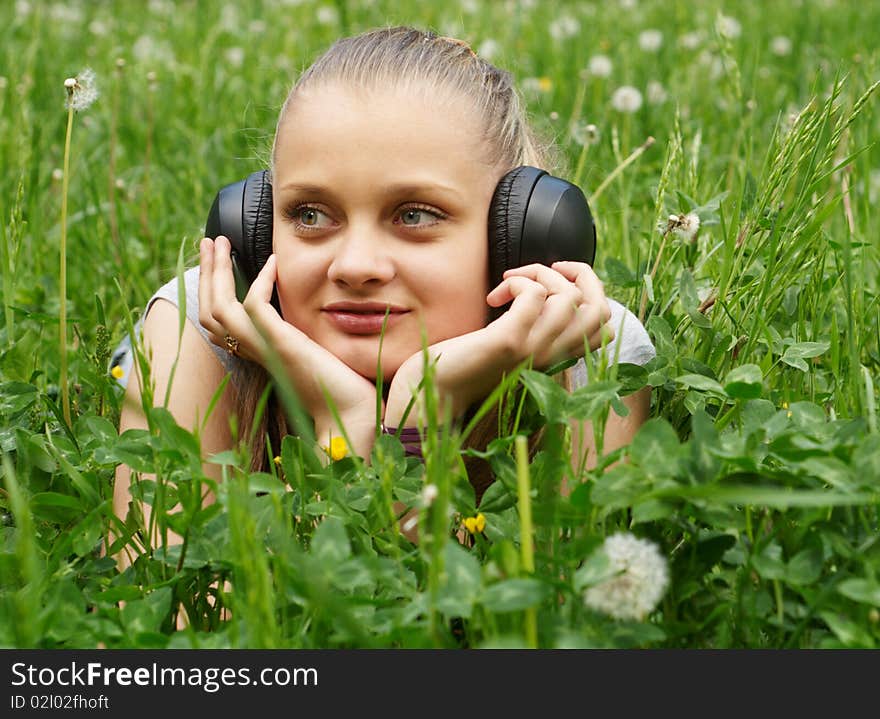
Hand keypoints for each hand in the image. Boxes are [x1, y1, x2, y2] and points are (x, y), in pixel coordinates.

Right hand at [198, 237, 377, 435]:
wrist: (355, 415)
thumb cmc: (347, 390)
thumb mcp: (320, 353)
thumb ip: (308, 335)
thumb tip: (319, 313)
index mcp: (262, 355)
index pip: (221, 326)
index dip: (214, 293)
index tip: (221, 263)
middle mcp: (257, 353)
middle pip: (210, 314)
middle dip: (206, 275)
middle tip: (208, 243)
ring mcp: (267, 350)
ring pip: (219, 309)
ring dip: (216, 272)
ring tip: (219, 242)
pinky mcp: (282, 346)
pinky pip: (254, 308)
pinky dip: (259, 282)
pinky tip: (273, 263)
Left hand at [385, 261, 612, 424]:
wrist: (435, 393)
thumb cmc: (467, 364)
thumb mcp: (513, 344)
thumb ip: (535, 326)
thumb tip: (544, 291)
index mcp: (557, 358)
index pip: (604, 324)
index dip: (590, 290)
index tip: (555, 283)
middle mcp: (553, 357)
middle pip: (600, 307)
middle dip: (578, 273)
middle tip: (543, 271)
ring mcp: (534, 351)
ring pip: (570, 296)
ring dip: (540, 274)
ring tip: (509, 282)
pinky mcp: (509, 342)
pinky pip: (534, 294)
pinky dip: (516, 281)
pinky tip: (494, 297)